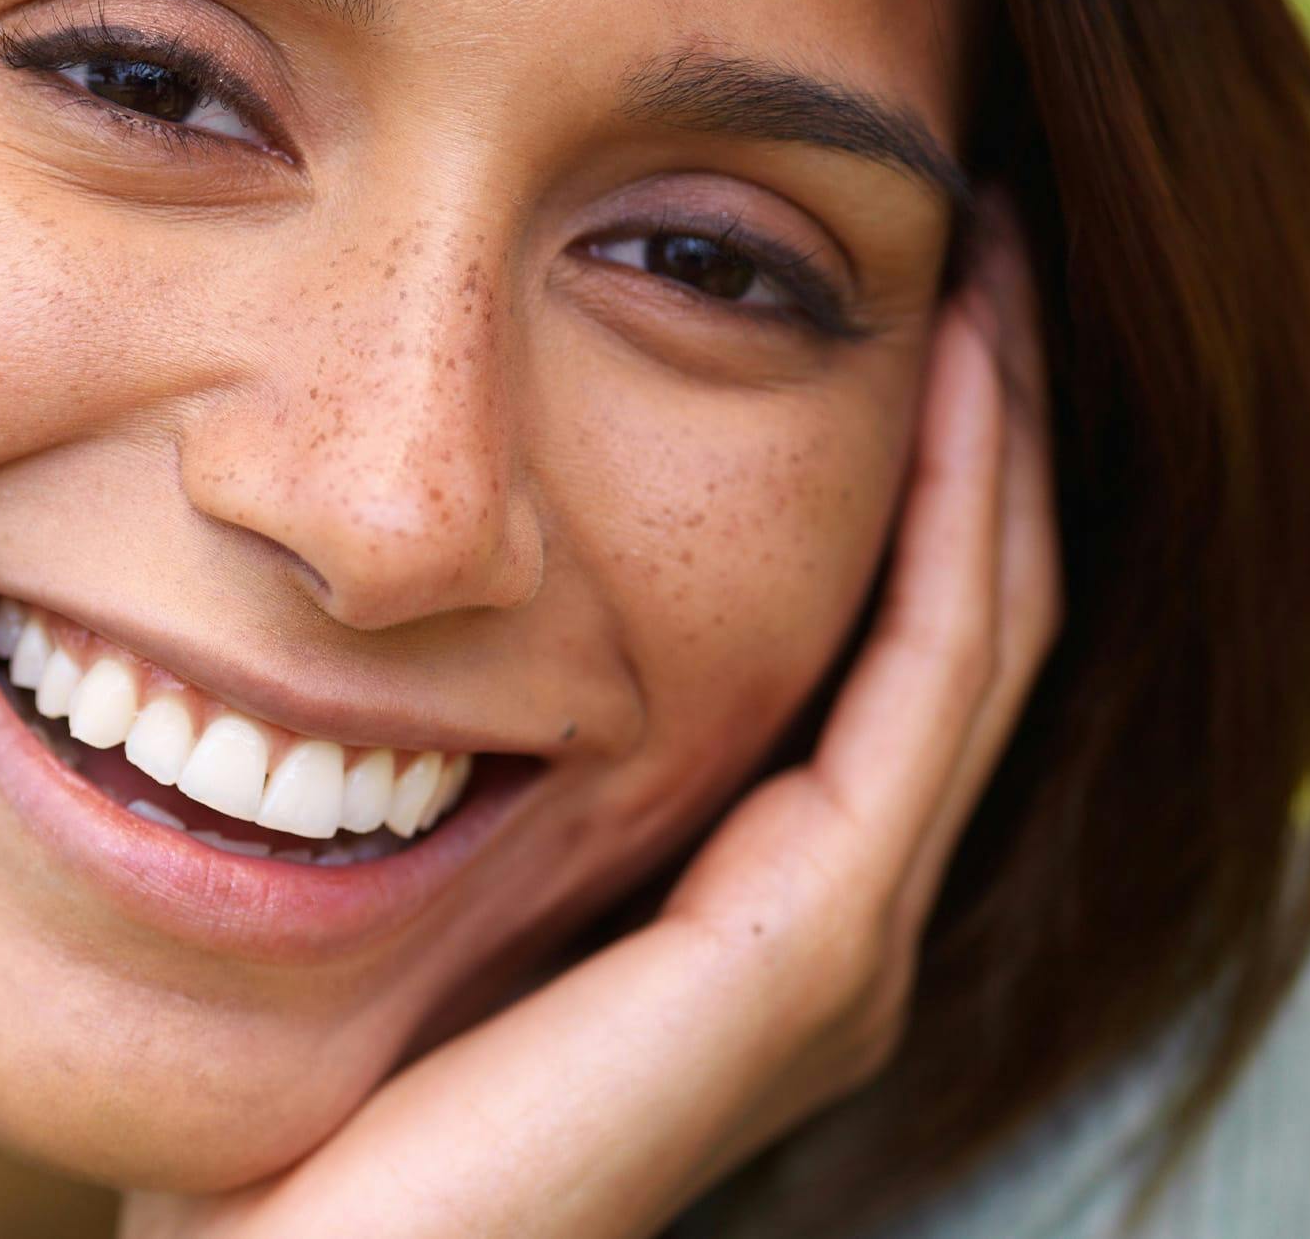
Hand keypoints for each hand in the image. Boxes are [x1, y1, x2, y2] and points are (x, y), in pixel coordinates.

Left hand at [119, 196, 1058, 1238]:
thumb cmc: (318, 1072)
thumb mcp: (426, 854)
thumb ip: (489, 745)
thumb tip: (415, 558)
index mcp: (739, 890)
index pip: (875, 639)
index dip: (909, 461)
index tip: (884, 279)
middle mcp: (820, 913)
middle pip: (953, 622)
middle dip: (976, 425)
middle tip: (977, 237)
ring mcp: (830, 938)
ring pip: (970, 637)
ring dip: (991, 447)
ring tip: (986, 270)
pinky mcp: (804, 952)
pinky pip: (922, 692)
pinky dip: (958, 528)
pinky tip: (948, 382)